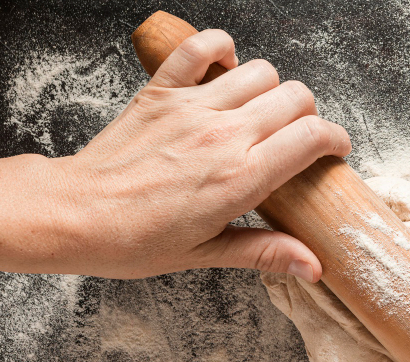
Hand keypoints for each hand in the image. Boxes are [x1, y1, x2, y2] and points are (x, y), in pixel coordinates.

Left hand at [51, 29, 350, 278]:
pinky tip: (224, 70)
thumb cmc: (134, 240)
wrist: (75, 215)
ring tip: (261, 113)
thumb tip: (313, 265)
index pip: (311, 136)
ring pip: (260, 71)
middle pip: (295, 97)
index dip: (335, 140)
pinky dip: (219, 49)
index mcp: (241, 178)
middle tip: (297, 138)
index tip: (333, 151)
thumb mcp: (206, 254)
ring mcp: (192, 107)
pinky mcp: (162, 91)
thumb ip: (265, 253)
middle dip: (308, 115)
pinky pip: (201, 48)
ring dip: (271, 88)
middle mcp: (223, 135)